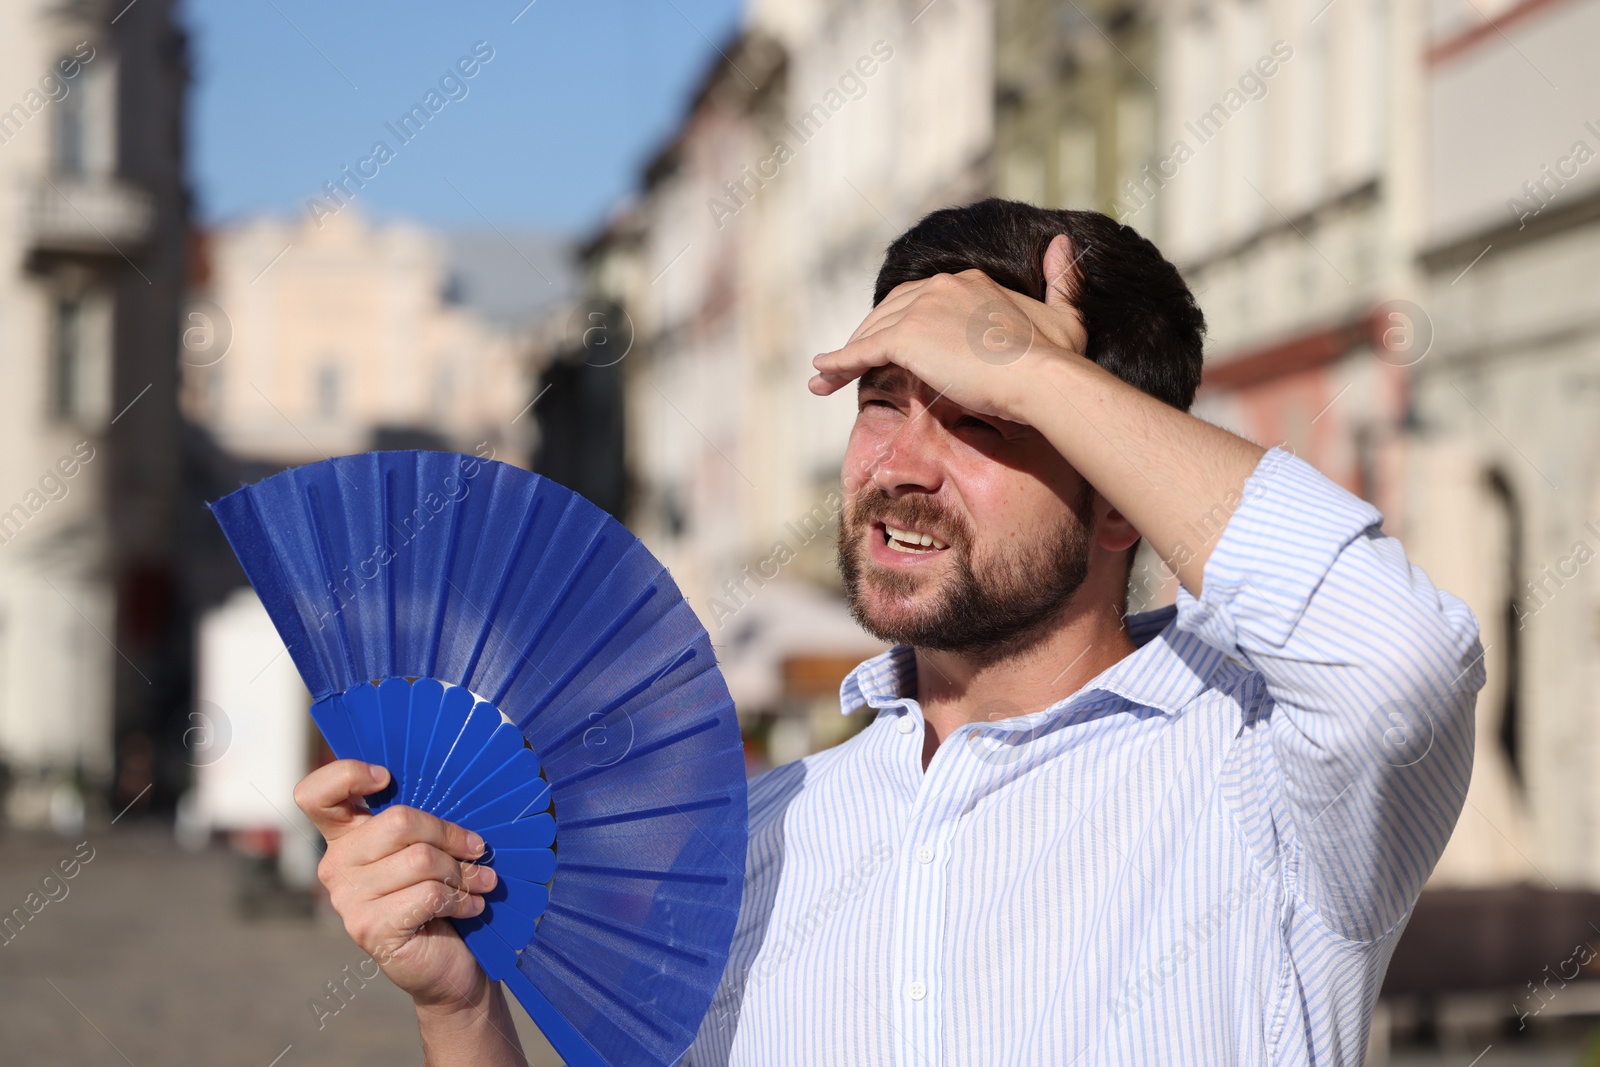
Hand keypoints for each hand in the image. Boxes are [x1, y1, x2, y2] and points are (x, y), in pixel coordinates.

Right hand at [294, 760, 497, 1014]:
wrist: (447, 962)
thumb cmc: (439, 894)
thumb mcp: (429, 847)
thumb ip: (421, 820)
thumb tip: (456, 788)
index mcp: (345, 837)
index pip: (315, 794)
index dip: (346, 774)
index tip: (386, 777)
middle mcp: (335, 866)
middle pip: (397, 821)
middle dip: (449, 834)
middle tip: (477, 849)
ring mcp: (347, 899)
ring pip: (420, 859)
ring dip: (461, 871)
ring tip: (480, 882)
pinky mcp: (368, 928)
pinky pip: (428, 894)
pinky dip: (460, 897)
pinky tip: (471, 905)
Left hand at [808, 233, 1089, 423]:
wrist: (1043, 377)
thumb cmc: (1057, 359)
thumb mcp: (1065, 315)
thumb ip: (1062, 279)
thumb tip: (1063, 242)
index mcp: (970, 282)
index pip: (920, 297)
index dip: (901, 319)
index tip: (891, 340)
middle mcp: (941, 286)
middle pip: (890, 311)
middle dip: (868, 334)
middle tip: (851, 360)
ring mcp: (921, 310)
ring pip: (872, 331)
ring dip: (848, 352)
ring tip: (828, 376)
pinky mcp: (906, 339)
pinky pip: (862, 352)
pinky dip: (838, 364)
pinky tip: (821, 376)